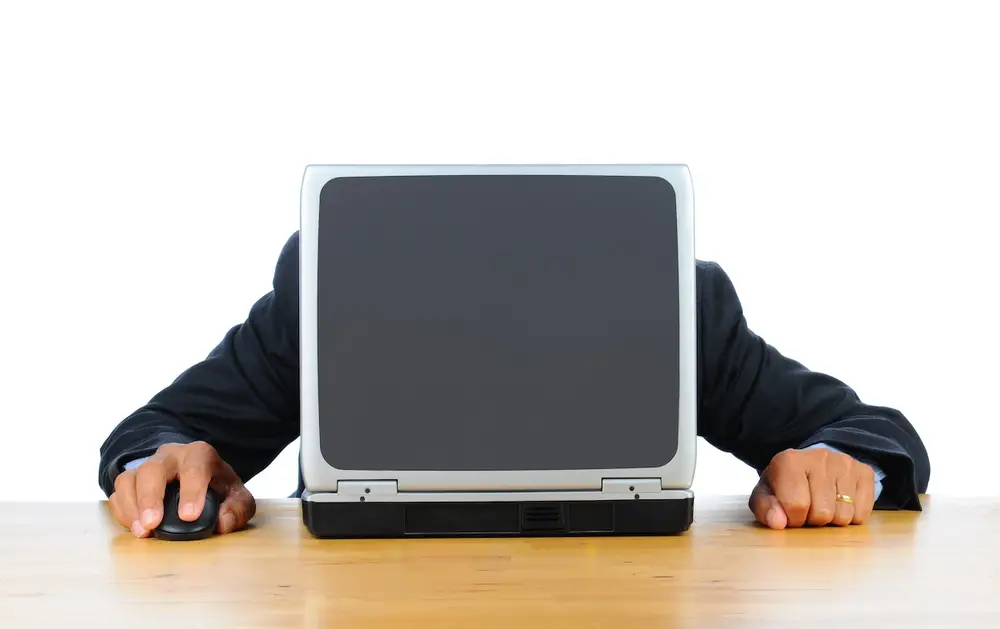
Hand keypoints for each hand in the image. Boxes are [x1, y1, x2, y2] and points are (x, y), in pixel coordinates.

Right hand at [109, 441, 255, 537]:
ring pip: (129, 478)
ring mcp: (147, 467)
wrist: (196, 475)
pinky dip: (122, 511)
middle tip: (153, 524)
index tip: (189, 516)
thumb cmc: (217, 487)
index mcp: (200, 455)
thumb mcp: (236, 496)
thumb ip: (237, 508)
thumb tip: (222, 523)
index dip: (191, 490)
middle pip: (153, 469)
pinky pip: (118, 492)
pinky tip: (135, 527)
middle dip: (151, 497)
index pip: (194, 466)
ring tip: (142, 531)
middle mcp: (170, 457)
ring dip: (132, 506)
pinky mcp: (131, 482)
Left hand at [749, 447, 875, 529]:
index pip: (796, 506)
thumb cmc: (786, 484)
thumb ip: (765, 509)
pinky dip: (851, 516)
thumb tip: (778, 523)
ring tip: (823, 505)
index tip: (791, 513)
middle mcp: (819, 457)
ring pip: (844, 515)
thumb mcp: (767, 495)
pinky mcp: (864, 472)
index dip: (793, 519)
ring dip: (832, 519)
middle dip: (813, 519)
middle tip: (809, 509)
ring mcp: (845, 463)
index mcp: (789, 461)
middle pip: (822, 512)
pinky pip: (862, 514)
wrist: (811, 465)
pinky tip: (840, 503)